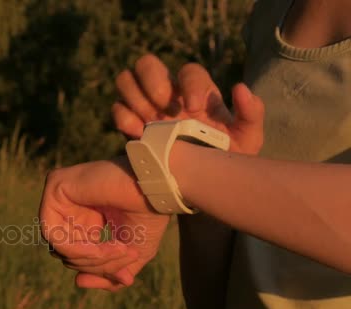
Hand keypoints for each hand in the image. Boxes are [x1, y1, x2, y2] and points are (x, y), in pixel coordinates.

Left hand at [40, 157, 169, 291]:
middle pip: (66, 253)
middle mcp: (69, 205)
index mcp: (84, 217)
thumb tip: (78, 283)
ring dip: (90, 257)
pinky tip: (100, 247)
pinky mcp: (54, 185)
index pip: (77, 256)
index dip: (100, 270)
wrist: (157, 186)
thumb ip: (107, 273)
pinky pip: (51, 231)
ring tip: (120, 250)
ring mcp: (60, 193)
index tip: (126, 277)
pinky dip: (76, 247)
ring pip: (58, 246)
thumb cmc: (149, 214)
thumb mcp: (130, 254)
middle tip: (127, 256)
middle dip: (97, 263)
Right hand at [113, 54, 264, 154]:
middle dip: (152, 81)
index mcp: (196, 91)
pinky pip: (117, 109)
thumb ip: (252, 114)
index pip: (189, 71)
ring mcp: (146, 107)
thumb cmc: (227, 156)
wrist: (202, 183)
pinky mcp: (130, 125)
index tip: (193, 107)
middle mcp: (168, 94)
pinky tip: (138, 134)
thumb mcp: (247, 138)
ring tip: (149, 122)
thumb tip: (239, 88)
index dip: (189, 83)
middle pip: (147, 64)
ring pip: (126, 80)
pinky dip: (123, 118)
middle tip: (163, 105)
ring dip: (135, 97)